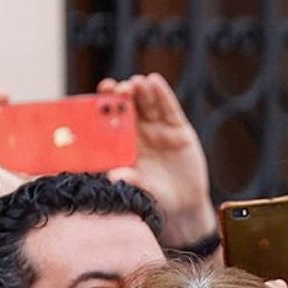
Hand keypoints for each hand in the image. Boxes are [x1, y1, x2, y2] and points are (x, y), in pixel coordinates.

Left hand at [98, 73, 216, 249]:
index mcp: (123, 142)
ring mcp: (159, 127)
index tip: (102, 93)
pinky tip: (155, 82)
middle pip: (129, 104)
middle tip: (120, 88)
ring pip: (148, 102)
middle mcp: (139, 130)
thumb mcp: (142, 190)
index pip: (111, 117)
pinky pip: (170, 108)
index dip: (105, 103)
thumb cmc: (157, 197)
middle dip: (123, 93)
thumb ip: (130, 180)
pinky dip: (163, 94)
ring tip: (138, 83)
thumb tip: (112, 176)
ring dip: (142, 90)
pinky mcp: (179, 128)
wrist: (186, 205)